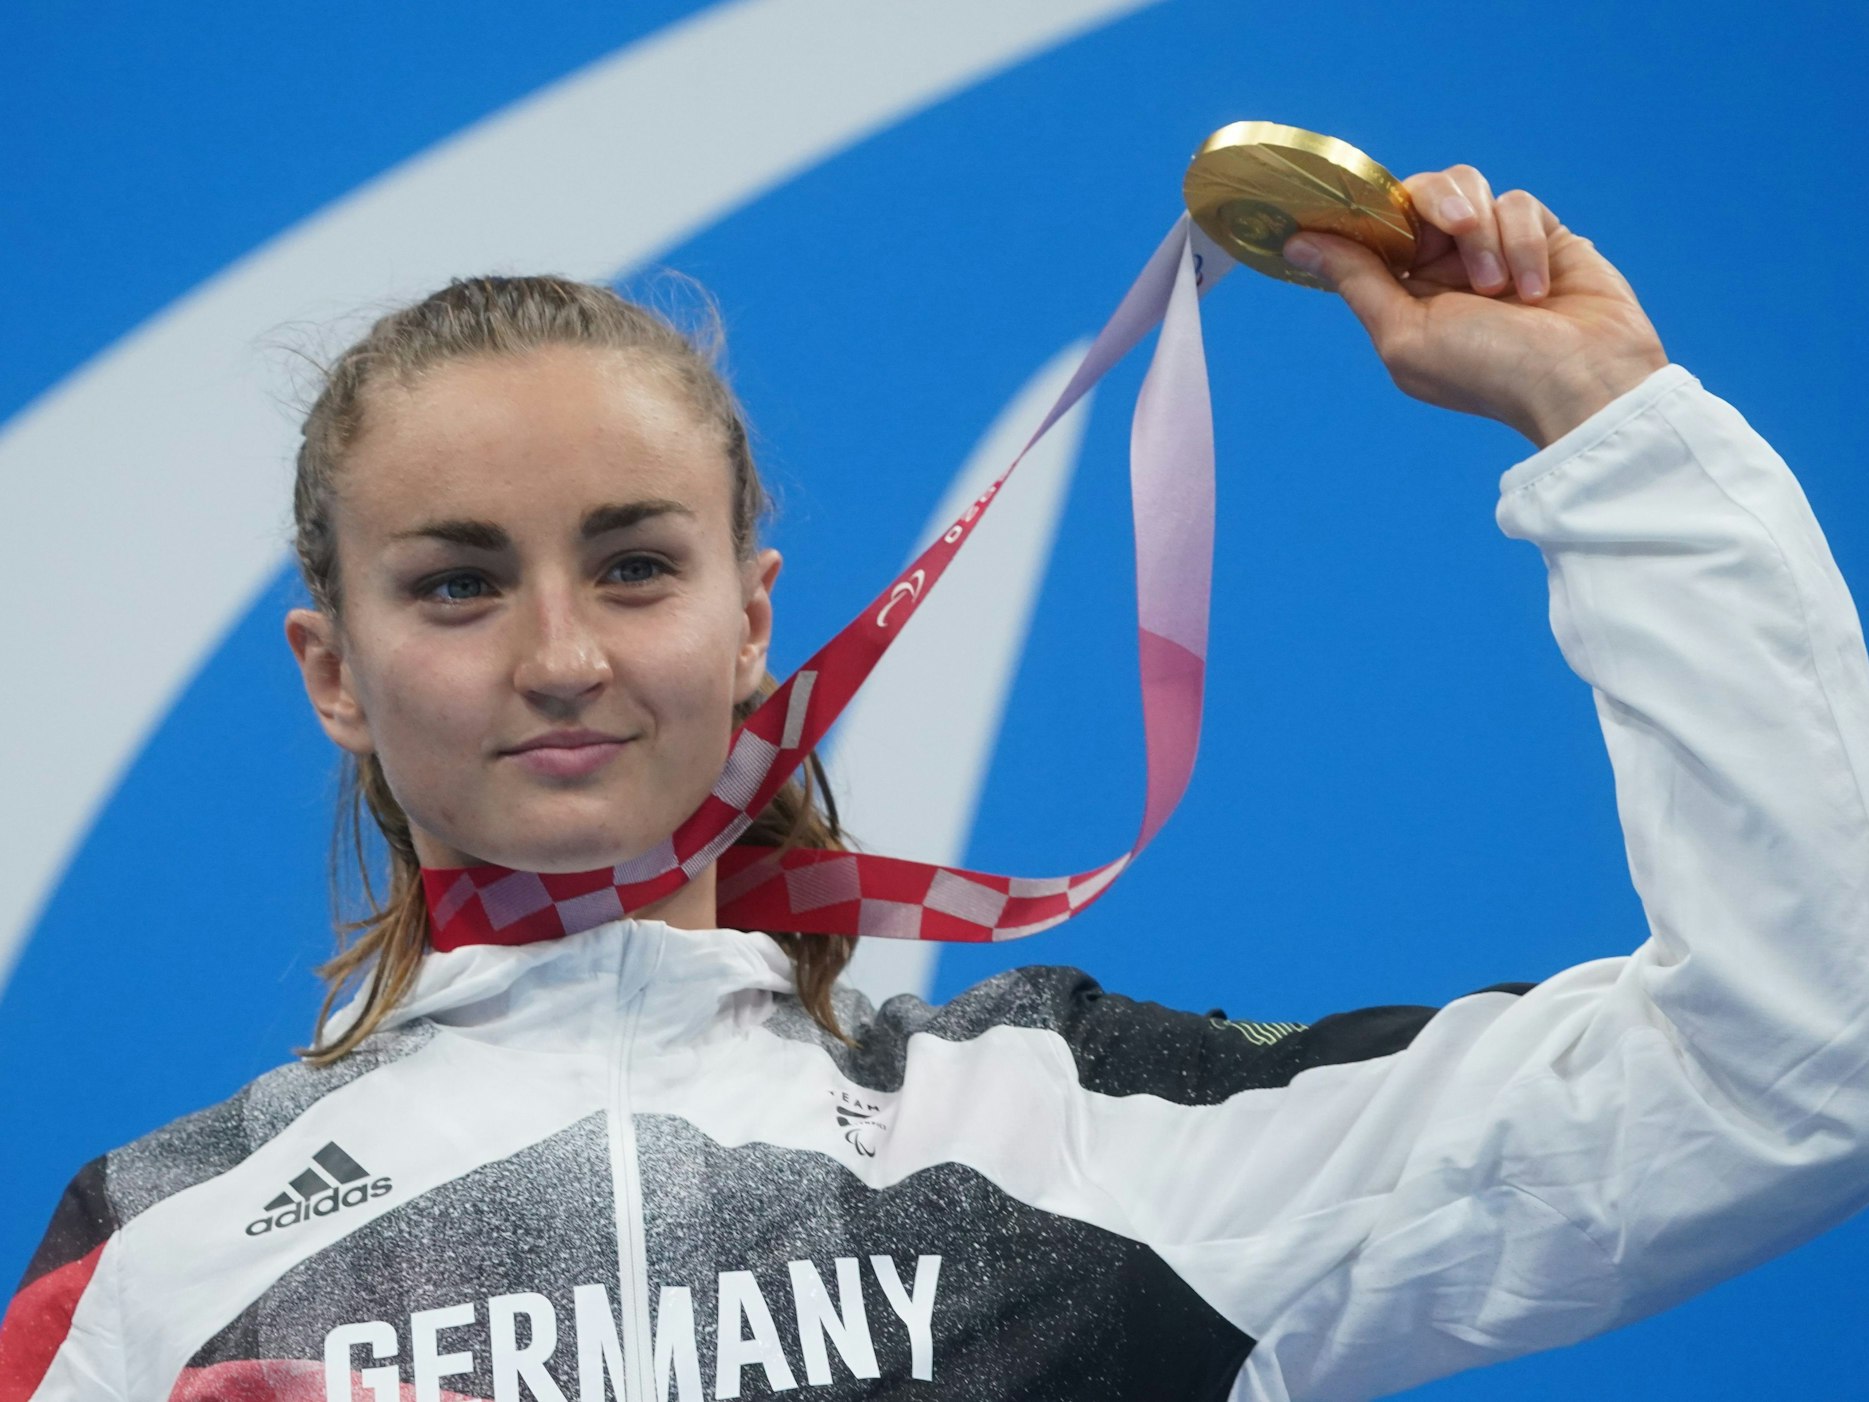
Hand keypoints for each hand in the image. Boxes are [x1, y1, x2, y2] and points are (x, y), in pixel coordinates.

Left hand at [1282, 164, 1669, 447]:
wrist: (1582, 380)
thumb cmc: (1490, 371)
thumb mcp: (1405, 332)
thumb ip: (1356, 280)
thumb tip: (1297, 243)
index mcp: (1402, 294)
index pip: (1374, 229)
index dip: (1369, 209)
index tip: (1365, 199)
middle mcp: (1443, 268)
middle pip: (1419, 194)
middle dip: (1437, 204)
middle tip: (1460, 229)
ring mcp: (1492, 250)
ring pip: (1469, 187)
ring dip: (1486, 231)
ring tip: (1501, 287)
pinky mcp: (1541, 236)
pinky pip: (1519, 203)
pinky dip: (1524, 242)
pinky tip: (1536, 289)